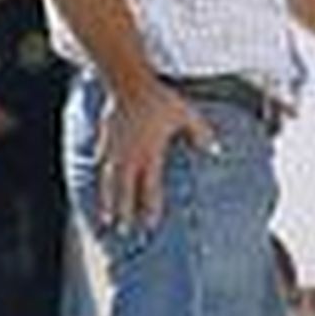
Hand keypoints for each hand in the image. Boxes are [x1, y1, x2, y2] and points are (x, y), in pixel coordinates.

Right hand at [97, 87, 214, 234]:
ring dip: (106, 203)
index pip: (149, 189)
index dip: (149, 209)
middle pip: (124, 192)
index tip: (149, 226)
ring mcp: (114, 150)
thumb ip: (200, 133)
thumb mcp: (185, 114)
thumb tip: (217, 150)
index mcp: (150, 154)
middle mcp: (130, 157)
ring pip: (108, 183)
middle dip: (124, 214)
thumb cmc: (158, 98)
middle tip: (123, 233)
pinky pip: (99, 163)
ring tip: (104, 220)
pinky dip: (99, 177)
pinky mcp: (104, 139)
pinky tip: (98, 183)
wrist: (128, 82)